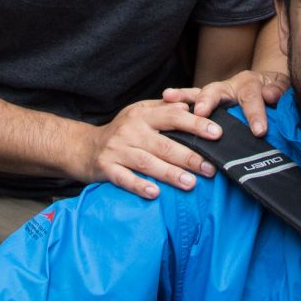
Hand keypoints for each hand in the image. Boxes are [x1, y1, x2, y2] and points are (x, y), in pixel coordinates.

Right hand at [76, 99, 219, 199]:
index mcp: (142, 115)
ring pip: (148, 162)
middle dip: (190, 157)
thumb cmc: (121, 131)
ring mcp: (118, 150)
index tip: (216, 133)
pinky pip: (125, 178)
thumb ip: (164, 109)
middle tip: (210, 168)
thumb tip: (190, 107)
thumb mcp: (139, 113)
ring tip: (190, 183)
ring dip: (170, 174)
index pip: (173, 116)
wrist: (84, 147)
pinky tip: (154, 193)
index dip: (196, 124)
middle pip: (164, 144)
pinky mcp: (106, 168)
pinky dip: (139, 185)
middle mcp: (130, 130)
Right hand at [162, 69, 290, 136]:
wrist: (268, 87)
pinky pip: (187, 100)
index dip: (255, 113)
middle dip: (208, 100)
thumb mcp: (282, 90)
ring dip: (184, 97)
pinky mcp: (204, 102)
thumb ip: (279, 91)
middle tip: (201, 112)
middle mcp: (229, 86)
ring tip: (169, 98)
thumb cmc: (275, 92)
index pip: (252, 97)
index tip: (259, 131)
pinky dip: (176, 100)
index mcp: (250, 84)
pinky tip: (163, 100)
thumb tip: (271, 94)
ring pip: (197, 93)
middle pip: (216, 90)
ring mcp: (215, 94)